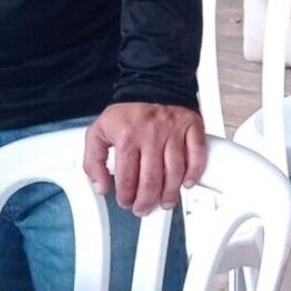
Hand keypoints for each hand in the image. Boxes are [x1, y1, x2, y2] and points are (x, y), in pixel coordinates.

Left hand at [83, 102, 207, 215]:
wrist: (153, 82)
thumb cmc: (128, 112)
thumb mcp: (99, 132)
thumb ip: (93, 161)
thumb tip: (101, 186)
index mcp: (127, 136)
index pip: (127, 177)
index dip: (126, 196)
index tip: (127, 202)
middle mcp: (151, 134)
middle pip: (152, 179)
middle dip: (147, 201)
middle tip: (144, 208)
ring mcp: (173, 131)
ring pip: (175, 171)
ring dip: (170, 193)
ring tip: (165, 202)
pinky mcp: (192, 127)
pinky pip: (197, 154)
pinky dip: (195, 172)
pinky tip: (187, 182)